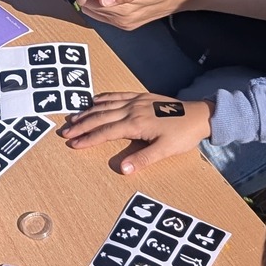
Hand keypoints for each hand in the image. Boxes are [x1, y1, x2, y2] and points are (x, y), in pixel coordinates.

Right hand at [61, 91, 212, 174]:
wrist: (199, 115)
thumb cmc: (183, 135)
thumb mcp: (165, 151)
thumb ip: (142, 159)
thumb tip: (122, 169)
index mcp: (136, 124)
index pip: (106, 132)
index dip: (88, 139)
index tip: (73, 144)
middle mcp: (132, 110)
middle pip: (101, 117)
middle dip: (81, 125)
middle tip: (65, 132)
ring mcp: (136, 101)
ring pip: (105, 105)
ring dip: (88, 112)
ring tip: (73, 118)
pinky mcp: (141, 96)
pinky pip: (117, 95)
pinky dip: (103, 98)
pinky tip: (94, 100)